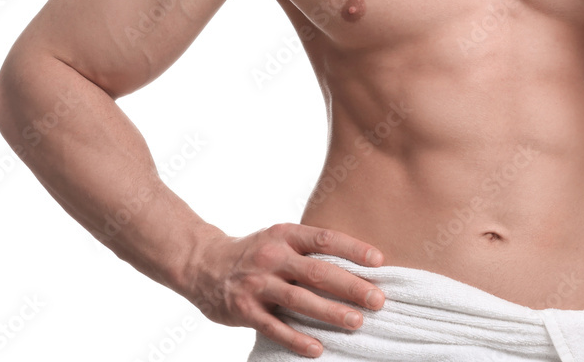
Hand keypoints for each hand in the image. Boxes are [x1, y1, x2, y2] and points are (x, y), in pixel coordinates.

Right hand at [186, 223, 385, 357]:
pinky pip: (275, 327)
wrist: (203, 263)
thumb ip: (309, 249)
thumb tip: (355, 264)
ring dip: (330, 312)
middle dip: (351, 286)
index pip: (325, 239)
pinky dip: (297, 339)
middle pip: (318, 272)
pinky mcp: (244, 310)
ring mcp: (258, 284)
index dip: (353, 249)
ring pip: (300, 300)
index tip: (380, 261)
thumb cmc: (255, 251)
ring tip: (357, 323)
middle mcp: (273, 256)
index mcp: (285, 234)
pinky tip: (318, 349)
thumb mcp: (280, 238)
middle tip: (379, 300)